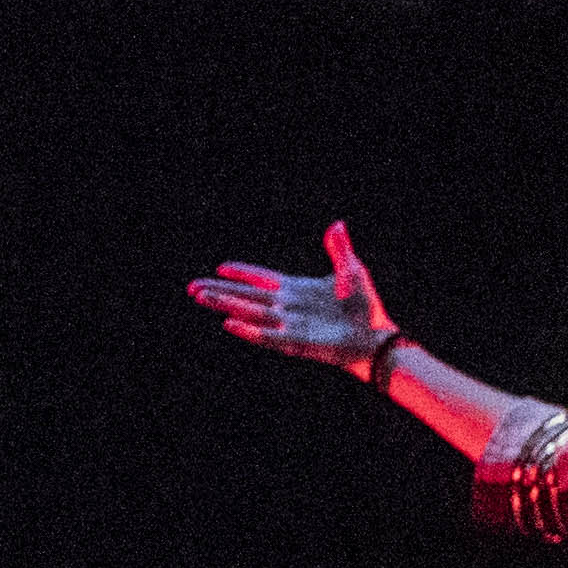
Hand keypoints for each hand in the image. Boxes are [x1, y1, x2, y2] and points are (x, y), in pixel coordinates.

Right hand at [191, 220, 397, 372]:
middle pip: (246, 297)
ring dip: (225, 304)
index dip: (243, 274)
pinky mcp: (295, 342)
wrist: (375, 337)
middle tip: (192, 287)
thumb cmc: (364, 306)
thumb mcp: (351, 270)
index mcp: (296, 290)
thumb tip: (336, 225)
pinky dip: (248, 330)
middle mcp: (286, 307)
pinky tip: (229, 323)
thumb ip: (338, 249)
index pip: (262, 280)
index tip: (221, 268)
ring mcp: (288, 325)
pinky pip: (266, 335)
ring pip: (249, 313)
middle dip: (219, 291)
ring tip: (201, 297)